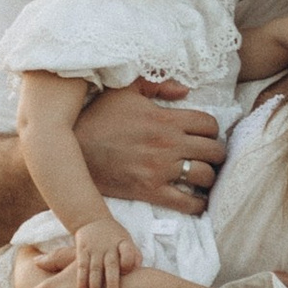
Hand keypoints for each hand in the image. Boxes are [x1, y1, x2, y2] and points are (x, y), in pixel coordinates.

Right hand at [73, 211, 138, 287]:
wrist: (93, 220)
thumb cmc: (116, 238)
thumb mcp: (128, 241)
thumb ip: (134, 256)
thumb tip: (139, 272)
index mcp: (123, 243)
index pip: (128, 253)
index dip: (128, 263)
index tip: (127, 274)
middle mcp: (109, 246)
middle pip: (111, 265)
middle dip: (112, 283)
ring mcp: (95, 249)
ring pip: (94, 269)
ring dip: (94, 287)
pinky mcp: (82, 251)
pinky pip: (82, 267)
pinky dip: (81, 280)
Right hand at [76, 81, 224, 216]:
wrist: (72, 150)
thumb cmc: (98, 117)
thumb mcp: (124, 90)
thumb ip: (157, 84)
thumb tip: (185, 90)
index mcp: (165, 119)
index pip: (209, 124)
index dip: (211, 129)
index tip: (204, 134)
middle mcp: (168, 145)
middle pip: (214, 151)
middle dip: (216, 153)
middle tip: (209, 156)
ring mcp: (161, 170)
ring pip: (205, 177)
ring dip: (209, 177)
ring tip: (203, 176)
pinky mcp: (150, 191)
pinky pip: (187, 203)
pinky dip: (198, 204)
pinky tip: (196, 199)